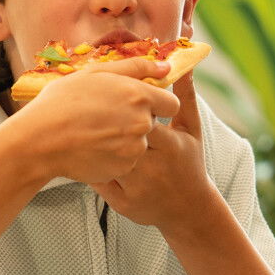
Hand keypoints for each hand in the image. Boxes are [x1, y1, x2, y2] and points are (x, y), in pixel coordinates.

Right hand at [18, 57, 179, 185]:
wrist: (39, 140)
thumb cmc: (63, 102)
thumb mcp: (97, 73)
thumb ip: (136, 68)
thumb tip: (164, 67)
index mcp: (140, 96)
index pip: (171, 103)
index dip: (157, 103)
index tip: (139, 103)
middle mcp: (142, 124)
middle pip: (152, 123)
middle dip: (136, 120)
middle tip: (106, 117)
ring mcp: (133, 149)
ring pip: (138, 143)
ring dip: (124, 139)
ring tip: (95, 133)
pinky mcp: (122, 169)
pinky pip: (125, 161)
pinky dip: (113, 156)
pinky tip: (92, 148)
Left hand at [91, 71, 212, 231]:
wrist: (188, 208)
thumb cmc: (189, 162)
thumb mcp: (191, 130)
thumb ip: (186, 97)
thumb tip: (183, 66)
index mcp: (170, 146)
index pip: (143, 120)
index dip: (127, 108)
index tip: (118, 100)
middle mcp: (154, 168)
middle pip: (120, 139)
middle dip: (105, 125)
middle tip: (93, 113)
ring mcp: (137, 189)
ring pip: (105, 159)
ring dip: (92, 144)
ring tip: (84, 129)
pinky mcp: (124, 204)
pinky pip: (98, 181)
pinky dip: (88, 167)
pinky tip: (84, 153)